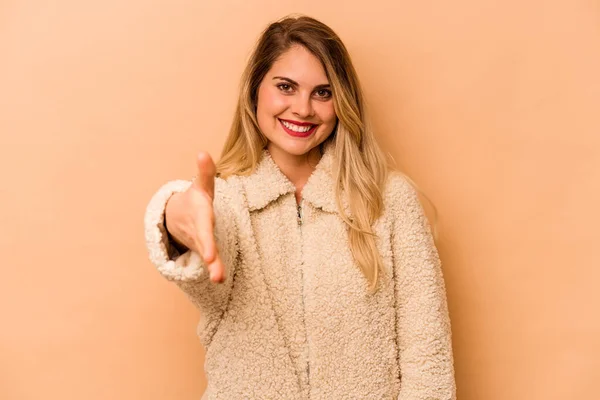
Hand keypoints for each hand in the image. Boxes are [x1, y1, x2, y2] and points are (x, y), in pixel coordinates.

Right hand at [165, 152, 225, 282]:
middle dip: (208, 254)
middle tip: (213, 267)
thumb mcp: (201, 185)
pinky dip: (215, 268)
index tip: (210, 254)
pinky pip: (210, 258)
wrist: (177, 213)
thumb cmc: (195, 198)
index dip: (207, 241)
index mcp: (199, 215)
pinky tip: (220, 279)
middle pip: (204, 243)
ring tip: (219, 279)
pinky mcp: (204, 247)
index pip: (204, 227)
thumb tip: (203, 153)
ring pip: (206, 253)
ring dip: (214, 267)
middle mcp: (198, 230)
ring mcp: (199, 240)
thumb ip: (205, 172)